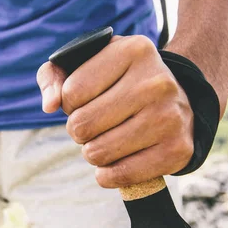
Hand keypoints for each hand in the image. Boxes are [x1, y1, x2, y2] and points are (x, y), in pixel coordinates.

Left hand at [37, 35, 194, 187]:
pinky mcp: (178, 150)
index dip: (69, 103)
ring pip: (97, 153)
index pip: (71, 92)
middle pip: (82, 125)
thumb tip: (49, 105)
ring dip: (92, 152)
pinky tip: (116, 161)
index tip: (86, 100)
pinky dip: (108, 174)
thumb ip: (53, 76)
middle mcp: (157, 82)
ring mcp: (170, 117)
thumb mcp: (86, 64)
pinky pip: (120, 175)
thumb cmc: (118, 82)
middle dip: (78, 130)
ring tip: (106, 139)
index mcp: (133, 51)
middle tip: (94, 124)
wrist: (177, 101)